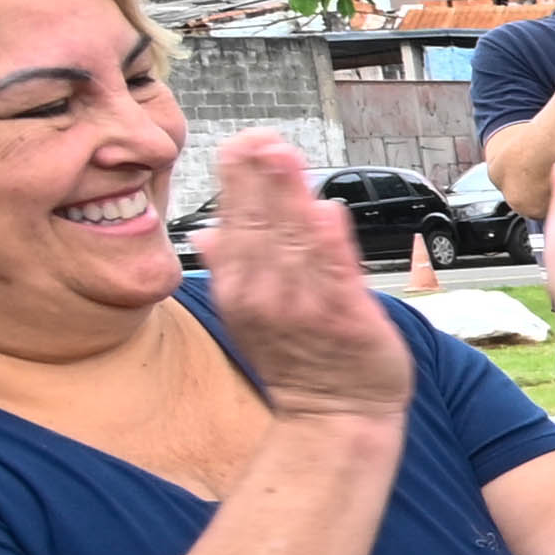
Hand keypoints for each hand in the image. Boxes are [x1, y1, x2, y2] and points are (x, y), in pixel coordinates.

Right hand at [191, 133, 414, 419]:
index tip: (242, 143)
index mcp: (242, 290)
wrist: (337, 418)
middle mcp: (266, 297)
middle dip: (259, 179)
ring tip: (283, 156)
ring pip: (292, 243)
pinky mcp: (346, 320)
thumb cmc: (302, 362)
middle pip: (259, 227)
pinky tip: (325, 211)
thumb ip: (234, 269)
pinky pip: (335, 275)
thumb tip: (208, 232)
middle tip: (260, 137)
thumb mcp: (252, 315)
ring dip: (289, 197)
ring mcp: (305, 309)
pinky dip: (329, 244)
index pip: (236, 225)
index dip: (240, 181)